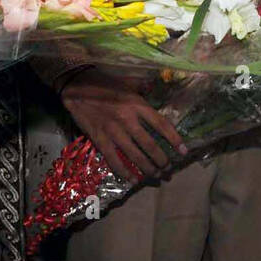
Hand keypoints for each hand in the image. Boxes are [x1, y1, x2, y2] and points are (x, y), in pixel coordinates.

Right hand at [59, 68, 187, 181]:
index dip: (174, 139)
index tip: (183, 151)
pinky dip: (124, 171)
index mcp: (137, 103)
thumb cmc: (105, 82)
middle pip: (149, 144)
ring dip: (147, 168)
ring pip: (134, 155)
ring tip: (155, 176)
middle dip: (161, 160)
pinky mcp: (99, 138)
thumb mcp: (128, 82)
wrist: (76, 85)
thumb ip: (144, 88)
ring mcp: (113, 130)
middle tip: (168, 168)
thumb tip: (159, 89)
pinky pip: (113, 159)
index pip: (161, 125)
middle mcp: (128, 118)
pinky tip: (132, 179)